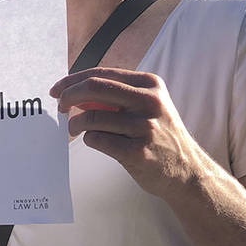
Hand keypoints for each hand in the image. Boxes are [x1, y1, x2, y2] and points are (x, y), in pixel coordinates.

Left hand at [50, 67, 211, 198]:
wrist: (187, 171)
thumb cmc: (160, 136)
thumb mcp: (147, 105)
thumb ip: (117, 94)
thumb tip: (75, 90)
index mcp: (150, 84)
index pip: (101, 73)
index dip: (73, 80)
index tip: (57, 89)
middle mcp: (149, 102)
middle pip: (94, 88)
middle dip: (68, 96)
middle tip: (59, 106)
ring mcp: (144, 127)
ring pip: (91, 117)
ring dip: (76, 124)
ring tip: (77, 129)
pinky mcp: (137, 151)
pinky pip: (96, 139)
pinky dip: (89, 139)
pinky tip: (95, 141)